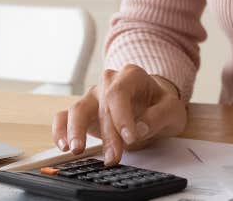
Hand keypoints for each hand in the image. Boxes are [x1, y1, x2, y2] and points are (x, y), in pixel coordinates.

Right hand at [51, 64, 188, 165]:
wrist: (153, 104)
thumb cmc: (160, 104)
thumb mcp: (172, 109)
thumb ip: (158, 116)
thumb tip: (140, 128)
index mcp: (130, 76)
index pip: (119, 93)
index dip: (122, 116)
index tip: (130, 138)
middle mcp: (108, 83)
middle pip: (101, 105)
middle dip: (107, 134)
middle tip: (113, 157)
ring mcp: (93, 96)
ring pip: (77, 110)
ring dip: (76, 131)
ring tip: (77, 150)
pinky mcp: (83, 112)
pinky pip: (63, 117)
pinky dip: (60, 131)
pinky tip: (63, 145)